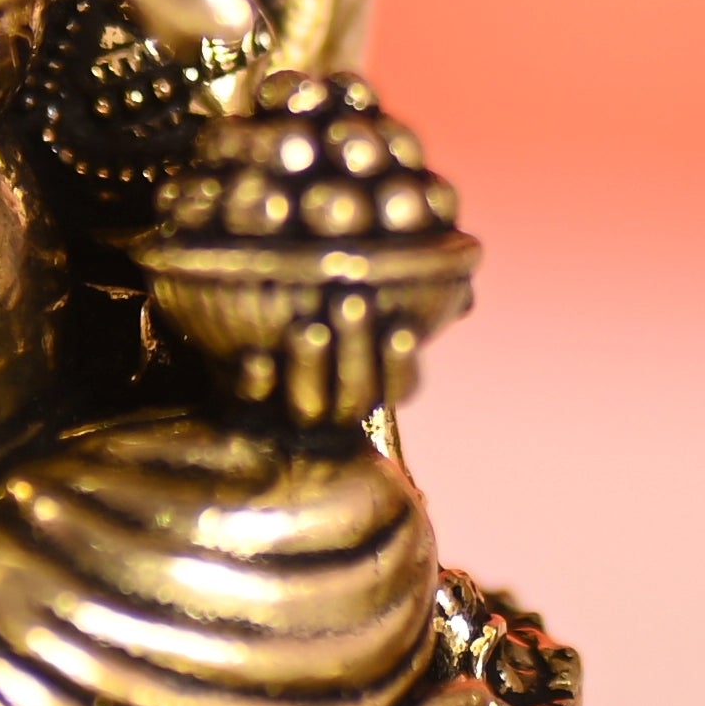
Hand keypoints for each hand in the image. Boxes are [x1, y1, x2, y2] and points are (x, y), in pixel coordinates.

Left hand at [260, 275, 436, 435]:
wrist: (259, 364)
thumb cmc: (333, 314)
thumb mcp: (374, 306)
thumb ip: (402, 291)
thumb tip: (455, 286)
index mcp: (373, 388)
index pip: (398, 386)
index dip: (398, 362)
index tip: (399, 328)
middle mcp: (338, 411)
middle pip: (355, 391)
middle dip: (355, 348)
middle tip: (350, 302)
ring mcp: (294, 419)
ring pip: (309, 402)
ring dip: (310, 366)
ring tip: (309, 328)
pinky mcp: (249, 416)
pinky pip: (254, 407)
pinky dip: (258, 384)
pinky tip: (257, 359)